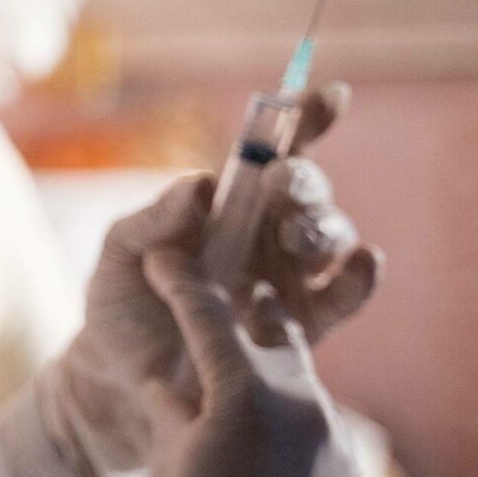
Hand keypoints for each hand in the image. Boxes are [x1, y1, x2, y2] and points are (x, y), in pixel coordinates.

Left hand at [36, 84, 382, 476]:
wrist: (118, 379)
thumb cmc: (117, 305)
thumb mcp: (121, 254)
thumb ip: (152, 219)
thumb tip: (199, 183)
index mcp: (224, 205)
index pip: (271, 153)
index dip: (304, 121)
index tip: (326, 96)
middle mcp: (264, 234)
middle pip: (306, 192)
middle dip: (303, 183)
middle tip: (282, 188)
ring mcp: (287, 278)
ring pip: (330, 238)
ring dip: (322, 228)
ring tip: (295, 237)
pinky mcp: (301, 327)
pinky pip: (344, 297)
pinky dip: (359, 278)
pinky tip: (360, 264)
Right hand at [139, 248, 359, 476]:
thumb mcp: (169, 456)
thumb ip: (173, 400)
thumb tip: (166, 372)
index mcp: (243, 395)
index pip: (207, 316)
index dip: (180, 282)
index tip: (163, 257)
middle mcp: (302, 404)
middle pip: (268, 335)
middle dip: (237, 319)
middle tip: (210, 302)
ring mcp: (335, 436)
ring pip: (295, 379)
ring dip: (263, 375)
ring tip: (230, 388)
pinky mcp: (352, 467)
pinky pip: (315, 423)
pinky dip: (285, 421)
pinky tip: (259, 443)